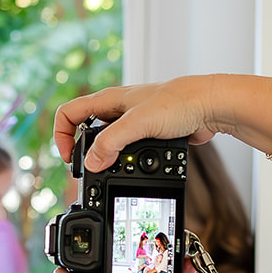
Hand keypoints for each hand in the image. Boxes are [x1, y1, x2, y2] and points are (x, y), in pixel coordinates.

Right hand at [54, 76, 220, 169]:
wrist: (209, 106)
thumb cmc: (177, 102)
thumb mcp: (137, 123)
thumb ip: (111, 142)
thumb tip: (91, 163)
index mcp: (108, 99)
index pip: (69, 113)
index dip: (62, 135)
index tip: (70, 158)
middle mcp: (118, 109)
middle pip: (87, 131)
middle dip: (86, 153)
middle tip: (92, 171)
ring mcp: (134, 122)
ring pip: (110, 143)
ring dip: (109, 159)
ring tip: (115, 173)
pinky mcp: (149, 134)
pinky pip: (130, 151)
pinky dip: (130, 162)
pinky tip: (137, 169)